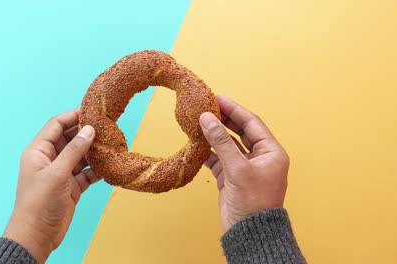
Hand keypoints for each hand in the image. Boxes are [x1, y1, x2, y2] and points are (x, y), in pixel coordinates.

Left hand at [3, 109, 99, 262]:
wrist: (37, 235)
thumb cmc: (39, 203)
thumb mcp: (57, 173)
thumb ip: (74, 150)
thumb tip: (89, 130)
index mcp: (38, 151)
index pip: (56, 125)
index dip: (73, 116)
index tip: (92, 111)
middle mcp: (49, 159)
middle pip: (70, 138)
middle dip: (86, 133)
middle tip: (106, 127)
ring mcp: (61, 173)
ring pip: (80, 155)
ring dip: (94, 151)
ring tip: (111, 144)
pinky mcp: (71, 187)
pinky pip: (86, 173)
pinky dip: (96, 170)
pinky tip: (108, 166)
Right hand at [199, 95, 288, 231]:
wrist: (249, 233)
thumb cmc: (254, 203)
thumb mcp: (238, 169)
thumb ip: (221, 142)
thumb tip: (207, 118)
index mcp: (271, 152)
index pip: (251, 123)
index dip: (234, 109)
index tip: (218, 98)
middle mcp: (260, 158)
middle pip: (239, 131)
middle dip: (223, 119)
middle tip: (207, 106)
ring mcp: (245, 168)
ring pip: (227, 145)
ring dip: (214, 135)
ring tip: (199, 122)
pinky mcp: (231, 178)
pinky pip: (219, 159)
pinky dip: (208, 152)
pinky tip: (197, 144)